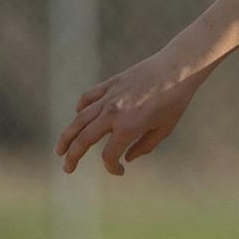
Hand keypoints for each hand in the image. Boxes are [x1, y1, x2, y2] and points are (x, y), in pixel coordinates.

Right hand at [54, 49, 205, 175]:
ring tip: (59, 149)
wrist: (178, 68)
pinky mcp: (110, 84)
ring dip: (66, 136)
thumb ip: (144, 146)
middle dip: (73, 156)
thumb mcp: (165, 129)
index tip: (119, 170)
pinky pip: (88, 98)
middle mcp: (113, 113)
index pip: (109, 155)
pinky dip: (81, 108)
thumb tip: (126, 158)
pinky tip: (78, 116)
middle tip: (67, 169)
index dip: (112, 166)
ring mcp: (109, 97)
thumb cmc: (176, 101)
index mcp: (128, 127)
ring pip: (79, 119)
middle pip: (84, 139)